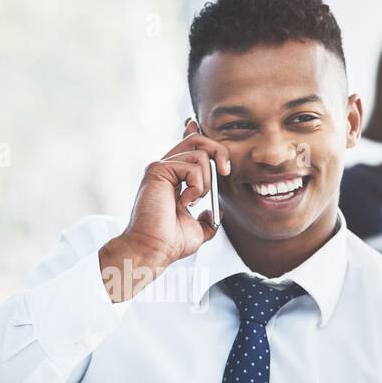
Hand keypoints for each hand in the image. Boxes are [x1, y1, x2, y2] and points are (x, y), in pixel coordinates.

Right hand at [100, 119, 231, 301]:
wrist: (155, 249)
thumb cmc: (170, 242)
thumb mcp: (198, 231)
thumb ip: (207, 220)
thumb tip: (213, 212)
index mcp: (173, 178)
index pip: (187, 147)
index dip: (197, 133)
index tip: (203, 133)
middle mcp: (166, 169)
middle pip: (197, 139)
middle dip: (219, 151)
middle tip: (226, 172)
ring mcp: (161, 167)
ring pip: (200, 153)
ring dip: (206, 181)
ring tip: (193, 200)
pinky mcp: (158, 170)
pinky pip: (192, 166)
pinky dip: (197, 186)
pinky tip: (185, 202)